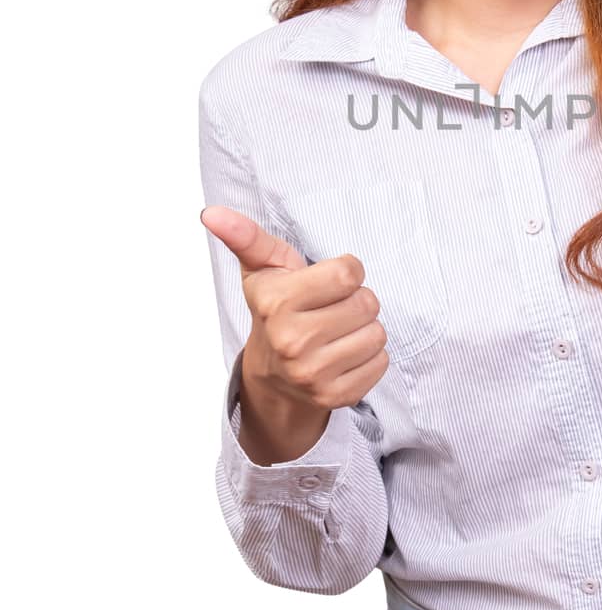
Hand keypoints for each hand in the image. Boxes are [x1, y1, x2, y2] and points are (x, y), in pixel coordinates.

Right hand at [200, 206, 389, 424]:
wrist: (272, 375)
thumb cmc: (276, 310)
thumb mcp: (263, 269)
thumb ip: (245, 237)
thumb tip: (212, 213)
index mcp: (276, 302)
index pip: (348, 273)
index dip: (346, 272)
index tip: (328, 282)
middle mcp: (291, 341)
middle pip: (367, 303)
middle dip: (356, 300)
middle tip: (331, 309)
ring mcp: (312, 373)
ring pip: (376, 334)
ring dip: (364, 329)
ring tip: (338, 331)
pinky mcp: (334, 396)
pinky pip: (380, 363)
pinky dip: (370, 357)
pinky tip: (344, 354)